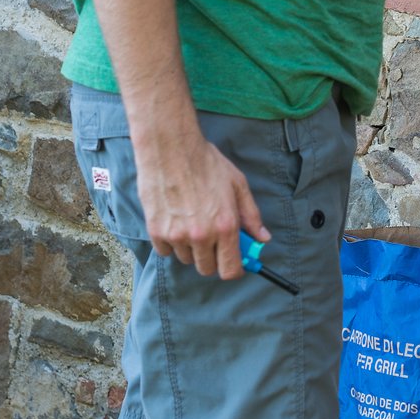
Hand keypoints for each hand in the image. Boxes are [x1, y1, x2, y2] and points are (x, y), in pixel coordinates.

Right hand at [135, 132, 268, 279]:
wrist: (171, 148)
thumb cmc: (206, 163)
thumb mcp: (238, 185)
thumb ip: (251, 215)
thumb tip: (263, 238)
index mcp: (225, 226)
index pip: (230, 270)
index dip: (234, 269)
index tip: (233, 262)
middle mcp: (201, 235)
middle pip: (207, 269)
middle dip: (213, 257)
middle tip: (213, 237)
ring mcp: (176, 235)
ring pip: (186, 259)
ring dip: (191, 248)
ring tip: (192, 222)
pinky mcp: (156, 231)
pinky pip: (165, 251)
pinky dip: (170, 242)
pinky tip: (175, 221)